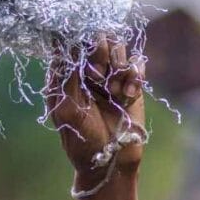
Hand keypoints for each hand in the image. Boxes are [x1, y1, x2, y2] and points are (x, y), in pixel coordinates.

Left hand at [47, 36, 145, 189]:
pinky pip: (137, 62)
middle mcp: (88, 70)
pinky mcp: (131, 82)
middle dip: (100, 55)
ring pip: (119, 46)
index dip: (80, 44)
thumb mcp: (67, 109)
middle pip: (98, 37)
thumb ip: (65, 76)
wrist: (111, 161)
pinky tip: (127, 97)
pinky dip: (135, 76)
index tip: (82, 61)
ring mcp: (110, 75)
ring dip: (118, 68)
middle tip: (97, 77)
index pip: (72, 40)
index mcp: (67, 73)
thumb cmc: (81, 139)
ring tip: (114, 93)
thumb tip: (62, 43)